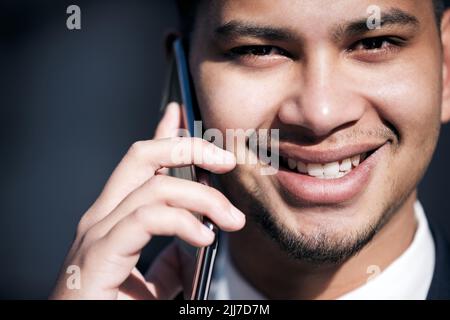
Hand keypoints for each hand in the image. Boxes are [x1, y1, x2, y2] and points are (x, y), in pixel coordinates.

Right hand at [50, 102, 245, 298]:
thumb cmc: (113, 310)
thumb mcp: (155, 285)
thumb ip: (172, 261)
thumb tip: (199, 240)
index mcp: (114, 219)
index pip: (141, 164)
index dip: (163, 135)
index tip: (181, 114)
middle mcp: (102, 218)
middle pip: (142, 157)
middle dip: (187, 148)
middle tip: (223, 159)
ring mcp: (97, 233)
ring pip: (154, 187)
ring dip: (202, 198)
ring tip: (231, 218)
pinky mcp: (98, 254)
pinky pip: (146, 219)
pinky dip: (182, 222)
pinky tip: (204, 237)